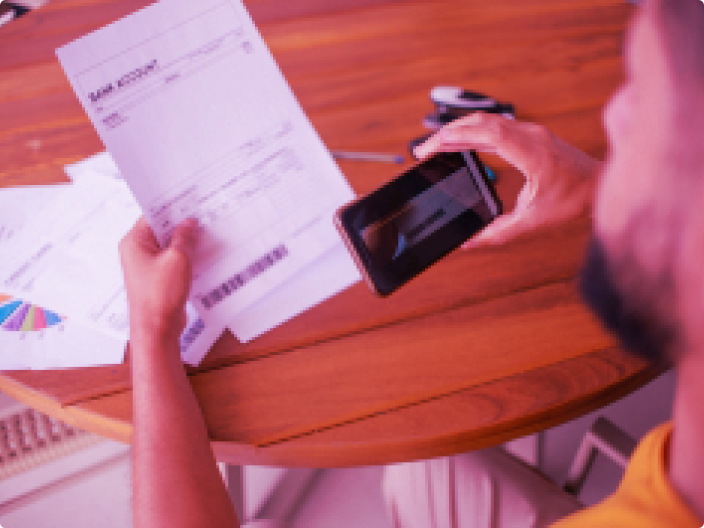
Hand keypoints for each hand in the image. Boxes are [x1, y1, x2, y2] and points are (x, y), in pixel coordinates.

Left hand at [119, 217, 197, 341]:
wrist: (157, 328)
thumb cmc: (160, 295)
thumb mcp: (177, 259)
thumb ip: (184, 237)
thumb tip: (189, 222)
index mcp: (134, 242)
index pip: (152, 216)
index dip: (172, 208)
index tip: (189, 201)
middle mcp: (137, 252)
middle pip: (161, 230)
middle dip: (181, 225)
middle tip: (202, 216)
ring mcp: (147, 265)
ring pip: (168, 245)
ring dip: (185, 242)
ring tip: (205, 234)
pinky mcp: (158, 277)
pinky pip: (172, 260)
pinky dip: (185, 256)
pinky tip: (201, 253)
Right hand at [415, 112, 599, 247]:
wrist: (598, 183)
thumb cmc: (572, 199)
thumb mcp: (533, 221)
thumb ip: (498, 232)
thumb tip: (469, 242)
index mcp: (531, 152)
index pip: (487, 134)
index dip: (456, 137)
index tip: (432, 147)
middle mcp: (530, 135)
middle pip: (480, 122)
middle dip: (447, 133)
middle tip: (422, 149)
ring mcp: (530, 131)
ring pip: (486, 120)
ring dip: (458, 129)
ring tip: (434, 145)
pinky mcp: (529, 134)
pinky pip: (495, 126)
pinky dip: (472, 131)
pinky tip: (459, 142)